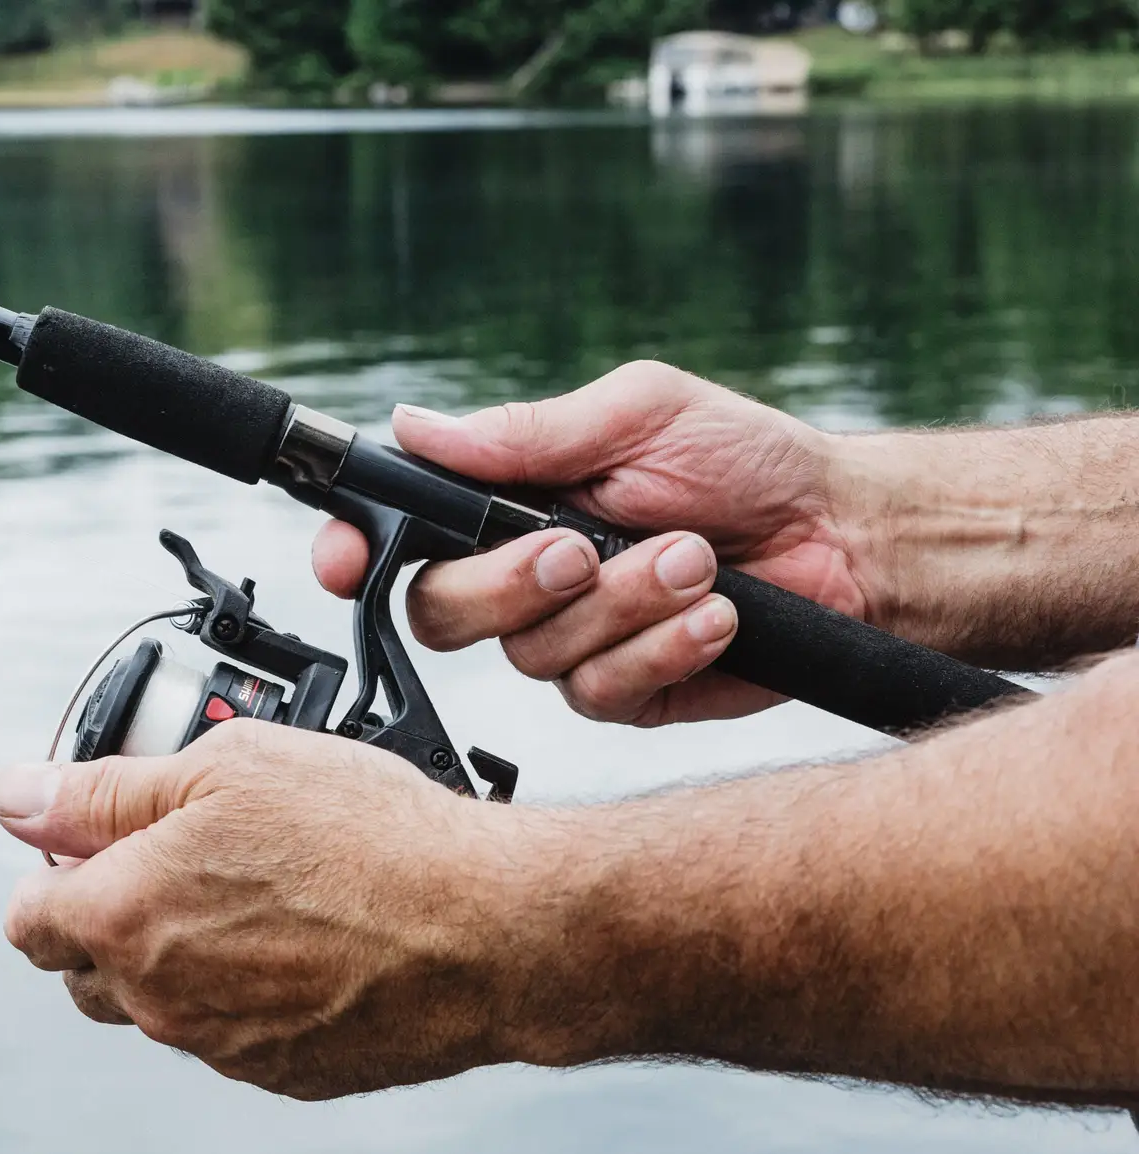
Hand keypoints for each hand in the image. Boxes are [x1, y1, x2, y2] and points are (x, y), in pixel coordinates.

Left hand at [0, 723, 572, 1101]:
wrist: (485, 929)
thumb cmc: (365, 838)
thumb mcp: (222, 769)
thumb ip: (101, 791)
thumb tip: (18, 797)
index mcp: (123, 917)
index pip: (28, 918)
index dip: (52, 869)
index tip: (94, 840)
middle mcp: (157, 998)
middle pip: (84, 969)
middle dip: (106, 916)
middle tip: (177, 858)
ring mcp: (219, 1045)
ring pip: (158, 1003)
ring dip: (175, 955)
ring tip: (251, 893)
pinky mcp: (280, 1073)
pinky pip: (228, 1031)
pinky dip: (242, 991)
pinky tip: (299, 939)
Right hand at [314, 362, 873, 725]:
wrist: (852, 541)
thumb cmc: (751, 463)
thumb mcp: (639, 415)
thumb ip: (526, 433)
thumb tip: (415, 423)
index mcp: (509, 504)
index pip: (402, 533)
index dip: (355, 551)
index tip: (345, 559)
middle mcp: (525, 580)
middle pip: (441, 611)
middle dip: (512, 583)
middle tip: (583, 546)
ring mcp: (571, 642)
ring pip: (531, 655)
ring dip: (623, 603)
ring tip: (697, 560)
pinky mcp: (624, 694)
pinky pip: (600, 693)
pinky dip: (663, 647)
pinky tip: (716, 615)